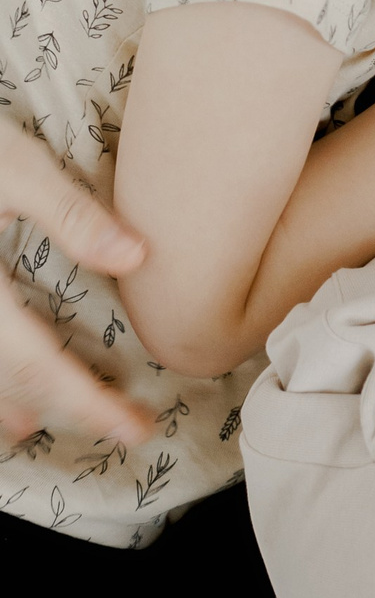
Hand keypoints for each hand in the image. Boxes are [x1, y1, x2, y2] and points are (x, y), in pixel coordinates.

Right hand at [0, 123, 157, 443]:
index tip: (133, 426)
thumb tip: (138, 258)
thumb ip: (73, 216)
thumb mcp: (19, 169)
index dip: (87, 403)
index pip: (37, 363)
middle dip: (67, 409)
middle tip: (121, 429)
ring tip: (38, 424)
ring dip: (13, 401)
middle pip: (9, 380)